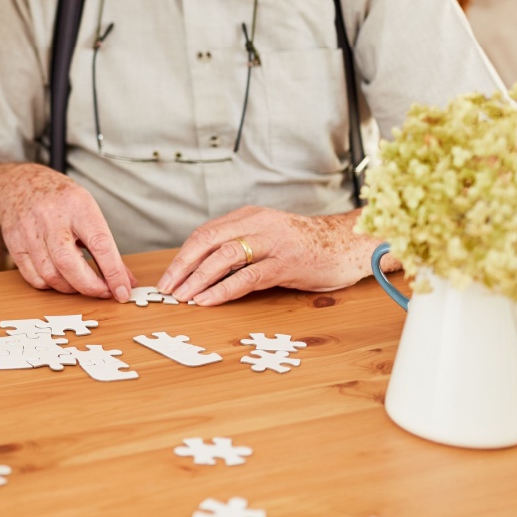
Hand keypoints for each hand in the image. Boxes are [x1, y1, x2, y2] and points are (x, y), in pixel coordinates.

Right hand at [0, 163, 135, 300]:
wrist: (18, 184)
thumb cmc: (58, 198)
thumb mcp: (87, 210)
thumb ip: (106, 246)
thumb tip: (125, 279)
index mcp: (77, 205)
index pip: (99, 244)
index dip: (113, 272)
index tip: (122, 290)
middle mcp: (51, 217)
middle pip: (69, 263)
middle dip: (90, 286)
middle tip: (103, 292)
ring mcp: (29, 231)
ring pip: (50, 275)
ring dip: (71, 288)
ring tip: (82, 284)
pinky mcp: (15, 244)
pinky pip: (33, 277)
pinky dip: (50, 285)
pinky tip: (59, 278)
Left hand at [156, 205, 381, 305]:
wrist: (349, 243)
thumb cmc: (306, 245)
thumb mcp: (268, 237)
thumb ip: (241, 245)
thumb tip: (204, 269)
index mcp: (249, 216)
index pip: (205, 233)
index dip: (183, 256)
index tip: (168, 276)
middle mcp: (257, 224)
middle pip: (207, 242)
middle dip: (182, 267)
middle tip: (167, 288)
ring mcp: (272, 242)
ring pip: (224, 257)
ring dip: (198, 279)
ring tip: (183, 297)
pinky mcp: (287, 263)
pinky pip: (248, 277)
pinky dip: (223, 290)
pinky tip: (208, 300)